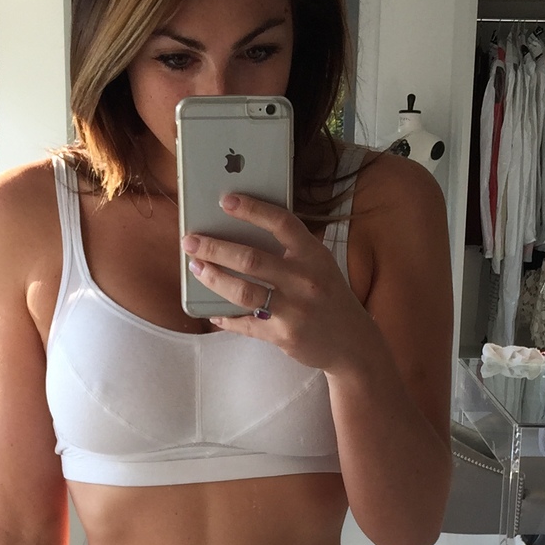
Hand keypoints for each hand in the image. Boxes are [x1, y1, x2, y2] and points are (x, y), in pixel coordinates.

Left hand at [182, 192, 373, 371]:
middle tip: (191, 241)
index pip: (281, 223)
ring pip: (244, 292)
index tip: (225, 200)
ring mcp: (294, 310)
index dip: (252, 209)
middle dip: (215, 248)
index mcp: (314, 255)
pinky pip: (246, 324)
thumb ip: (290, 250)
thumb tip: (241, 233)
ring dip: (214, 279)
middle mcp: (305, 280)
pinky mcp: (284, 336)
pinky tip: (211, 312)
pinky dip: (225, 318)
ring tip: (196, 268)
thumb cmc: (328, 296)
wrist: (353, 344)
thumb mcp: (319, 265)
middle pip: (251, 259)